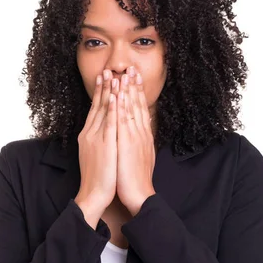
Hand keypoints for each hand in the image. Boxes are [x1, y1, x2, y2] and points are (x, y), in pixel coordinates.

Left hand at [115, 66, 155, 215]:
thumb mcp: (140, 156)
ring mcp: (134, 137)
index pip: (141, 110)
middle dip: (134, 86)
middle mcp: (141, 134)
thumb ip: (139, 142)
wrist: (138, 194)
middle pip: (137, 105)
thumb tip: (139, 132)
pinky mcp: (127, 143)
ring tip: (124, 73)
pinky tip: (118, 93)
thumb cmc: (136, 179)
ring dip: (127, 90)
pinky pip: (123, 120)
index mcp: (143, 136)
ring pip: (131, 109)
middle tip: (131, 68)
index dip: (138, 93)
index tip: (135, 78)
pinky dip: (121, 105)